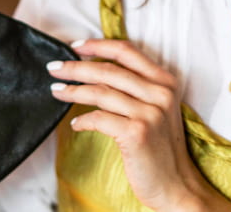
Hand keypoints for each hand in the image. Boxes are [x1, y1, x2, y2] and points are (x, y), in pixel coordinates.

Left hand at [47, 39, 230, 211]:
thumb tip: (95, 71)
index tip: (75, 46)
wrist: (176, 185)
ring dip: (73, 90)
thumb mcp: (156, 110)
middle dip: (76, 67)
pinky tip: (75, 124)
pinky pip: (99, 118)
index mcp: (166, 82)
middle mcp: (160, 94)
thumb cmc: (161, 148)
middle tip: (54, 67)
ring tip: (56, 91)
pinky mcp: (137, 133)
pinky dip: (82, 120)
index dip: (98, 46)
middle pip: (109, 70)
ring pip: (100, 92)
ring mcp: (149, 113)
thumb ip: (136, 89)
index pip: (127, 52)